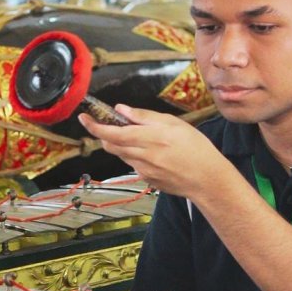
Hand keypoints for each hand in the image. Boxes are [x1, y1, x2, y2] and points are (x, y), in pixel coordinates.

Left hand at [78, 104, 225, 196]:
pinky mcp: (147, 180)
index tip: (84, 118)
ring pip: (122, 155)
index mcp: (150, 138)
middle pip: (111, 145)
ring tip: (142, 138)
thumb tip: (122, 110)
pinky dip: (136, 156)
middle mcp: (143, 156)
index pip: (112, 133)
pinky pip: (133, 165)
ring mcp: (143, 171)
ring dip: (122, 144)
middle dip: (105, 134)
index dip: (94, 126)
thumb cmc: (196, 149)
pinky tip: (154, 154)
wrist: (207, 179)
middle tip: (109, 124)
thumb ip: (144, 117)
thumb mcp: (173, 123)